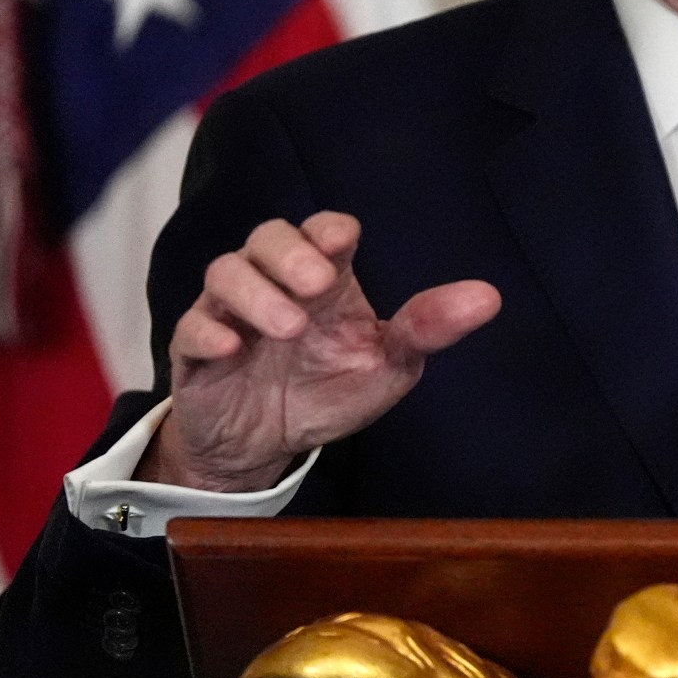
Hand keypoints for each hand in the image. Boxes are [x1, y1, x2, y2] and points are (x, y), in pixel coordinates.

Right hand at [143, 212, 501, 491]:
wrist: (267, 446)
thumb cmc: (328, 389)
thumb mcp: (388, 363)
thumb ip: (428, 328)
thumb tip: (489, 297)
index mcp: (324, 278)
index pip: (321, 231)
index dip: (327, 231)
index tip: (341, 244)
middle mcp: (273, 283)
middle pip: (266, 237)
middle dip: (289, 253)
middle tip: (318, 285)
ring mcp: (230, 314)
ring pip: (225, 272)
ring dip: (254, 293)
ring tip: (287, 327)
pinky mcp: (195, 354)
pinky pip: (188, 328)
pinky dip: (206, 331)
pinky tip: (229, 346)